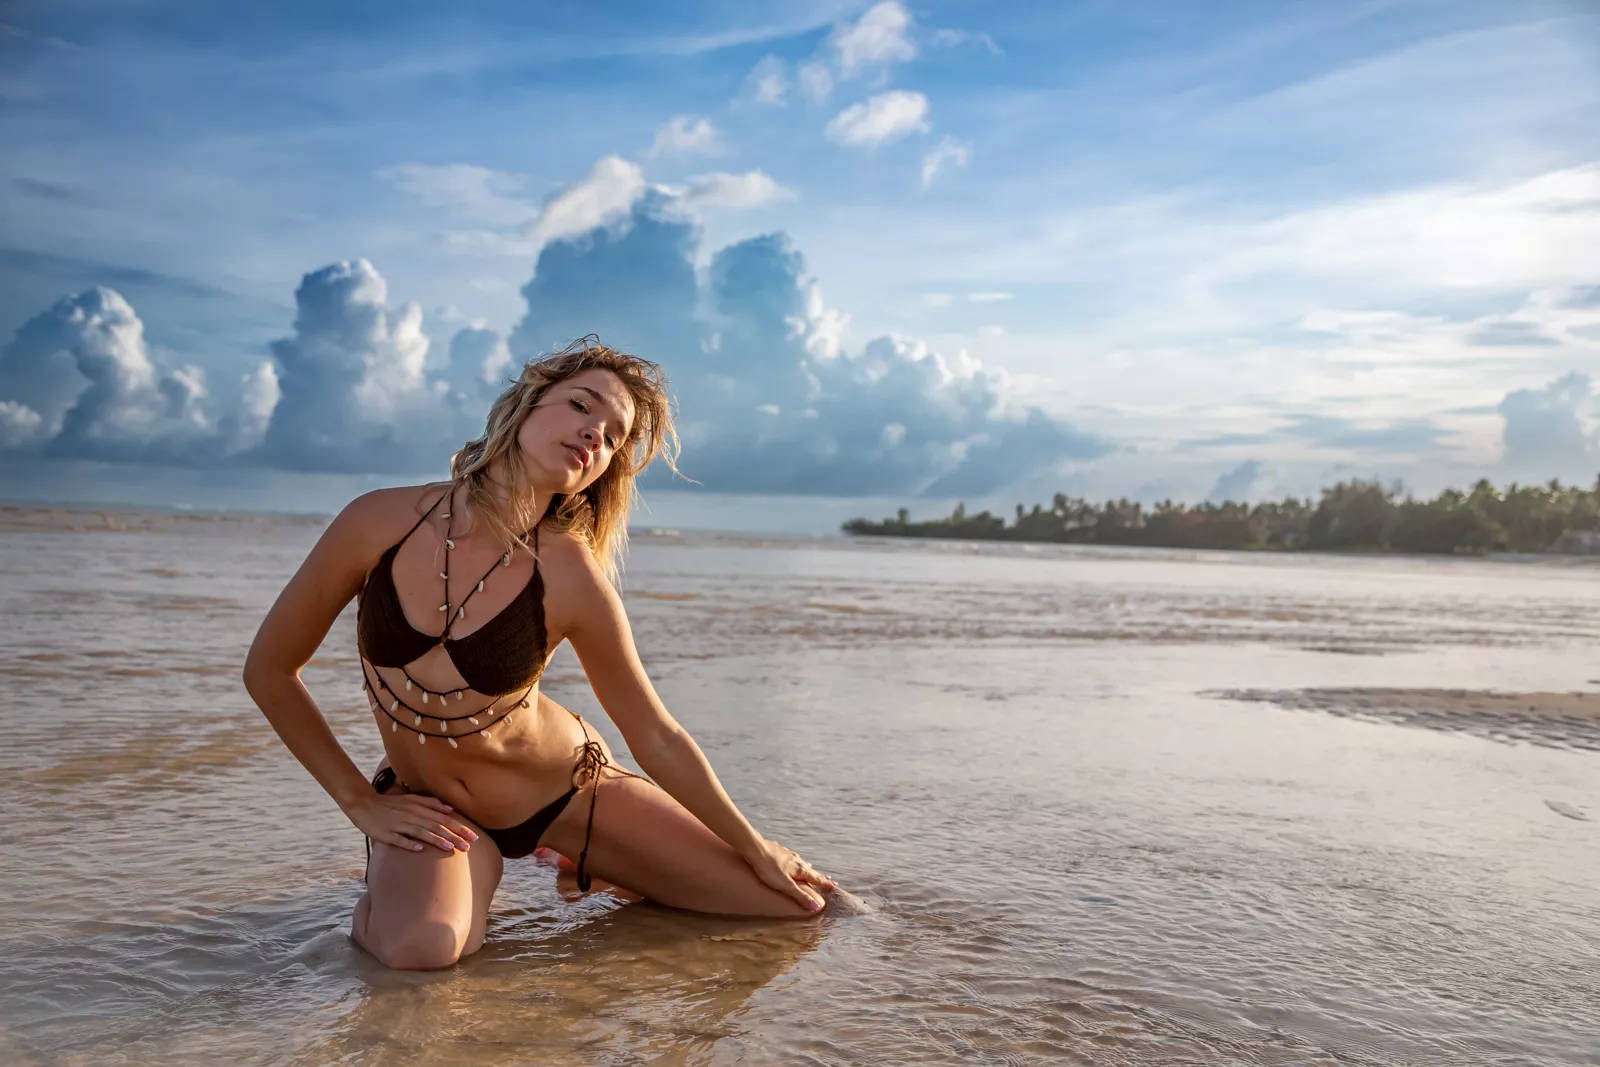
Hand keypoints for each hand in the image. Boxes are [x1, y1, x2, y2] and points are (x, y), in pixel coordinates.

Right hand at [345, 791, 479, 853]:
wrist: (364, 804)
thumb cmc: (391, 804)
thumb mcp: (412, 799)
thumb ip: (431, 803)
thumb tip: (451, 809)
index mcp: (419, 807)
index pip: (444, 818)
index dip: (459, 827)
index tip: (474, 837)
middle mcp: (411, 815)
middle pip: (436, 826)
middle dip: (453, 836)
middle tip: (468, 847)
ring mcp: (398, 824)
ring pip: (421, 832)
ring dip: (436, 840)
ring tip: (450, 848)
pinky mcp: (386, 834)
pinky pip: (399, 839)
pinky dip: (409, 844)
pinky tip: (419, 850)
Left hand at [744, 838, 836, 912]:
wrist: (755, 848)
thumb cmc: (769, 868)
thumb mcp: (785, 886)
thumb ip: (800, 896)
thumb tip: (816, 906)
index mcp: (800, 870)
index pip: (816, 878)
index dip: (825, 883)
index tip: (834, 885)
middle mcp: (797, 861)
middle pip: (811, 871)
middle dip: (819, 876)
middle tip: (829, 879)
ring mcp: (788, 855)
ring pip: (801, 863)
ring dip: (809, 869)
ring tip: (813, 869)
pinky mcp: (779, 851)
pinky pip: (791, 858)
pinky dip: (796, 862)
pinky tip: (792, 860)